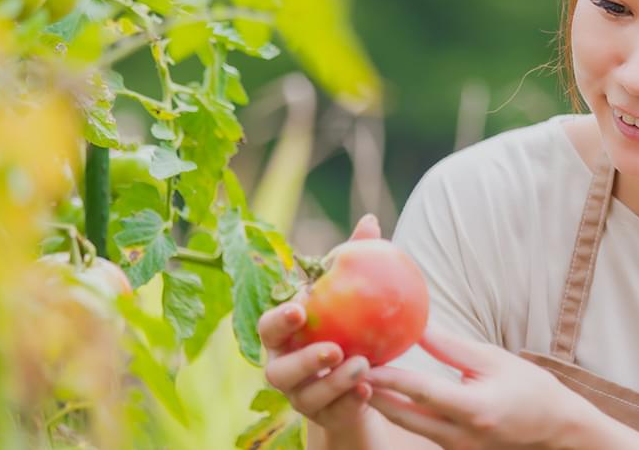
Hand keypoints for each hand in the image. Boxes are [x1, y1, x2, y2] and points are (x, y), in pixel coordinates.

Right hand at [257, 215, 383, 436]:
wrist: (357, 377)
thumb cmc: (348, 324)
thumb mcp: (351, 294)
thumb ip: (354, 260)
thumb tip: (371, 221)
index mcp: (282, 336)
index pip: (267, 326)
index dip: (279, 319)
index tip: (301, 308)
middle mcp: (282, 367)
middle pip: (277, 371)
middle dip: (302, 361)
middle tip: (333, 348)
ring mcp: (300, 397)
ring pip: (305, 397)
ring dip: (332, 383)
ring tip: (362, 367)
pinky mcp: (323, 417)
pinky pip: (333, 414)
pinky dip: (350, 403)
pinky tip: (371, 389)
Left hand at [364, 327, 617, 449]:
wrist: (556, 430)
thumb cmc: (530, 389)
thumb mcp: (494, 360)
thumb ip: (451, 347)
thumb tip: (416, 324)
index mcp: (474, 408)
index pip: (421, 392)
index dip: (388, 377)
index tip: (361, 360)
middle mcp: (461, 435)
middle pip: (403, 416)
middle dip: (372, 393)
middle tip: (345, 368)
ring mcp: (457, 448)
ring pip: (407, 425)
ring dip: (381, 402)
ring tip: (356, 375)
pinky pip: (419, 430)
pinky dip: (400, 410)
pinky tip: (384, 391)